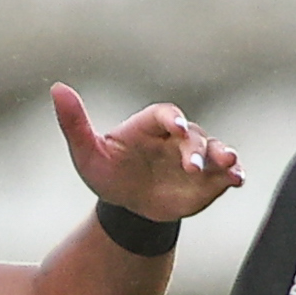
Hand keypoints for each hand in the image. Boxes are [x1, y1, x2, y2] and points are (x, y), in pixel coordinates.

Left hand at [52, 84, 243, 228]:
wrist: (128, 206)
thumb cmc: (107, 174)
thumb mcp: (86, 153)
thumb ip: (74, 123)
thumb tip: (57, 88)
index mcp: (150, 125)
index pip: (165, 114)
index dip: (171, 119)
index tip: (174, 127)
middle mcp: (177, 137)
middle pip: (192, 135)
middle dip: (194, 150)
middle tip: (191, 167)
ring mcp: (196, 157)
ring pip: (215, 150)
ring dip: (224, 156)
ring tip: (230, 165)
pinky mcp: (209, 178)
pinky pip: (225, 172)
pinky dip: (234, 174)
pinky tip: (238, 180)